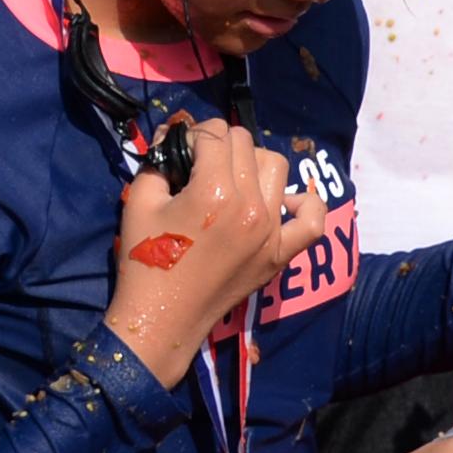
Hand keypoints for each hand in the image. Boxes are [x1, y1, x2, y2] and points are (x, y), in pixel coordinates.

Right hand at [103, 117, 327, 384]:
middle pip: (244, 143)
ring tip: (230, 179)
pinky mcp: (279, 255)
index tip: (181, 147)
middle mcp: (250, 205)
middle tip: (198, 163)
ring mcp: (270, 231)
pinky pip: (312, 221)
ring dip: (252, 163)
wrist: (162, 319)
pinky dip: (305, 204)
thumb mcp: (140, 200)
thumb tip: (175, 138)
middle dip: (218, 144)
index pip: (214, 132)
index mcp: (213, 190)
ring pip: (276, 166)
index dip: (194, 132)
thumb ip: (160, 160)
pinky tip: (283, 201)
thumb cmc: (144, 260)